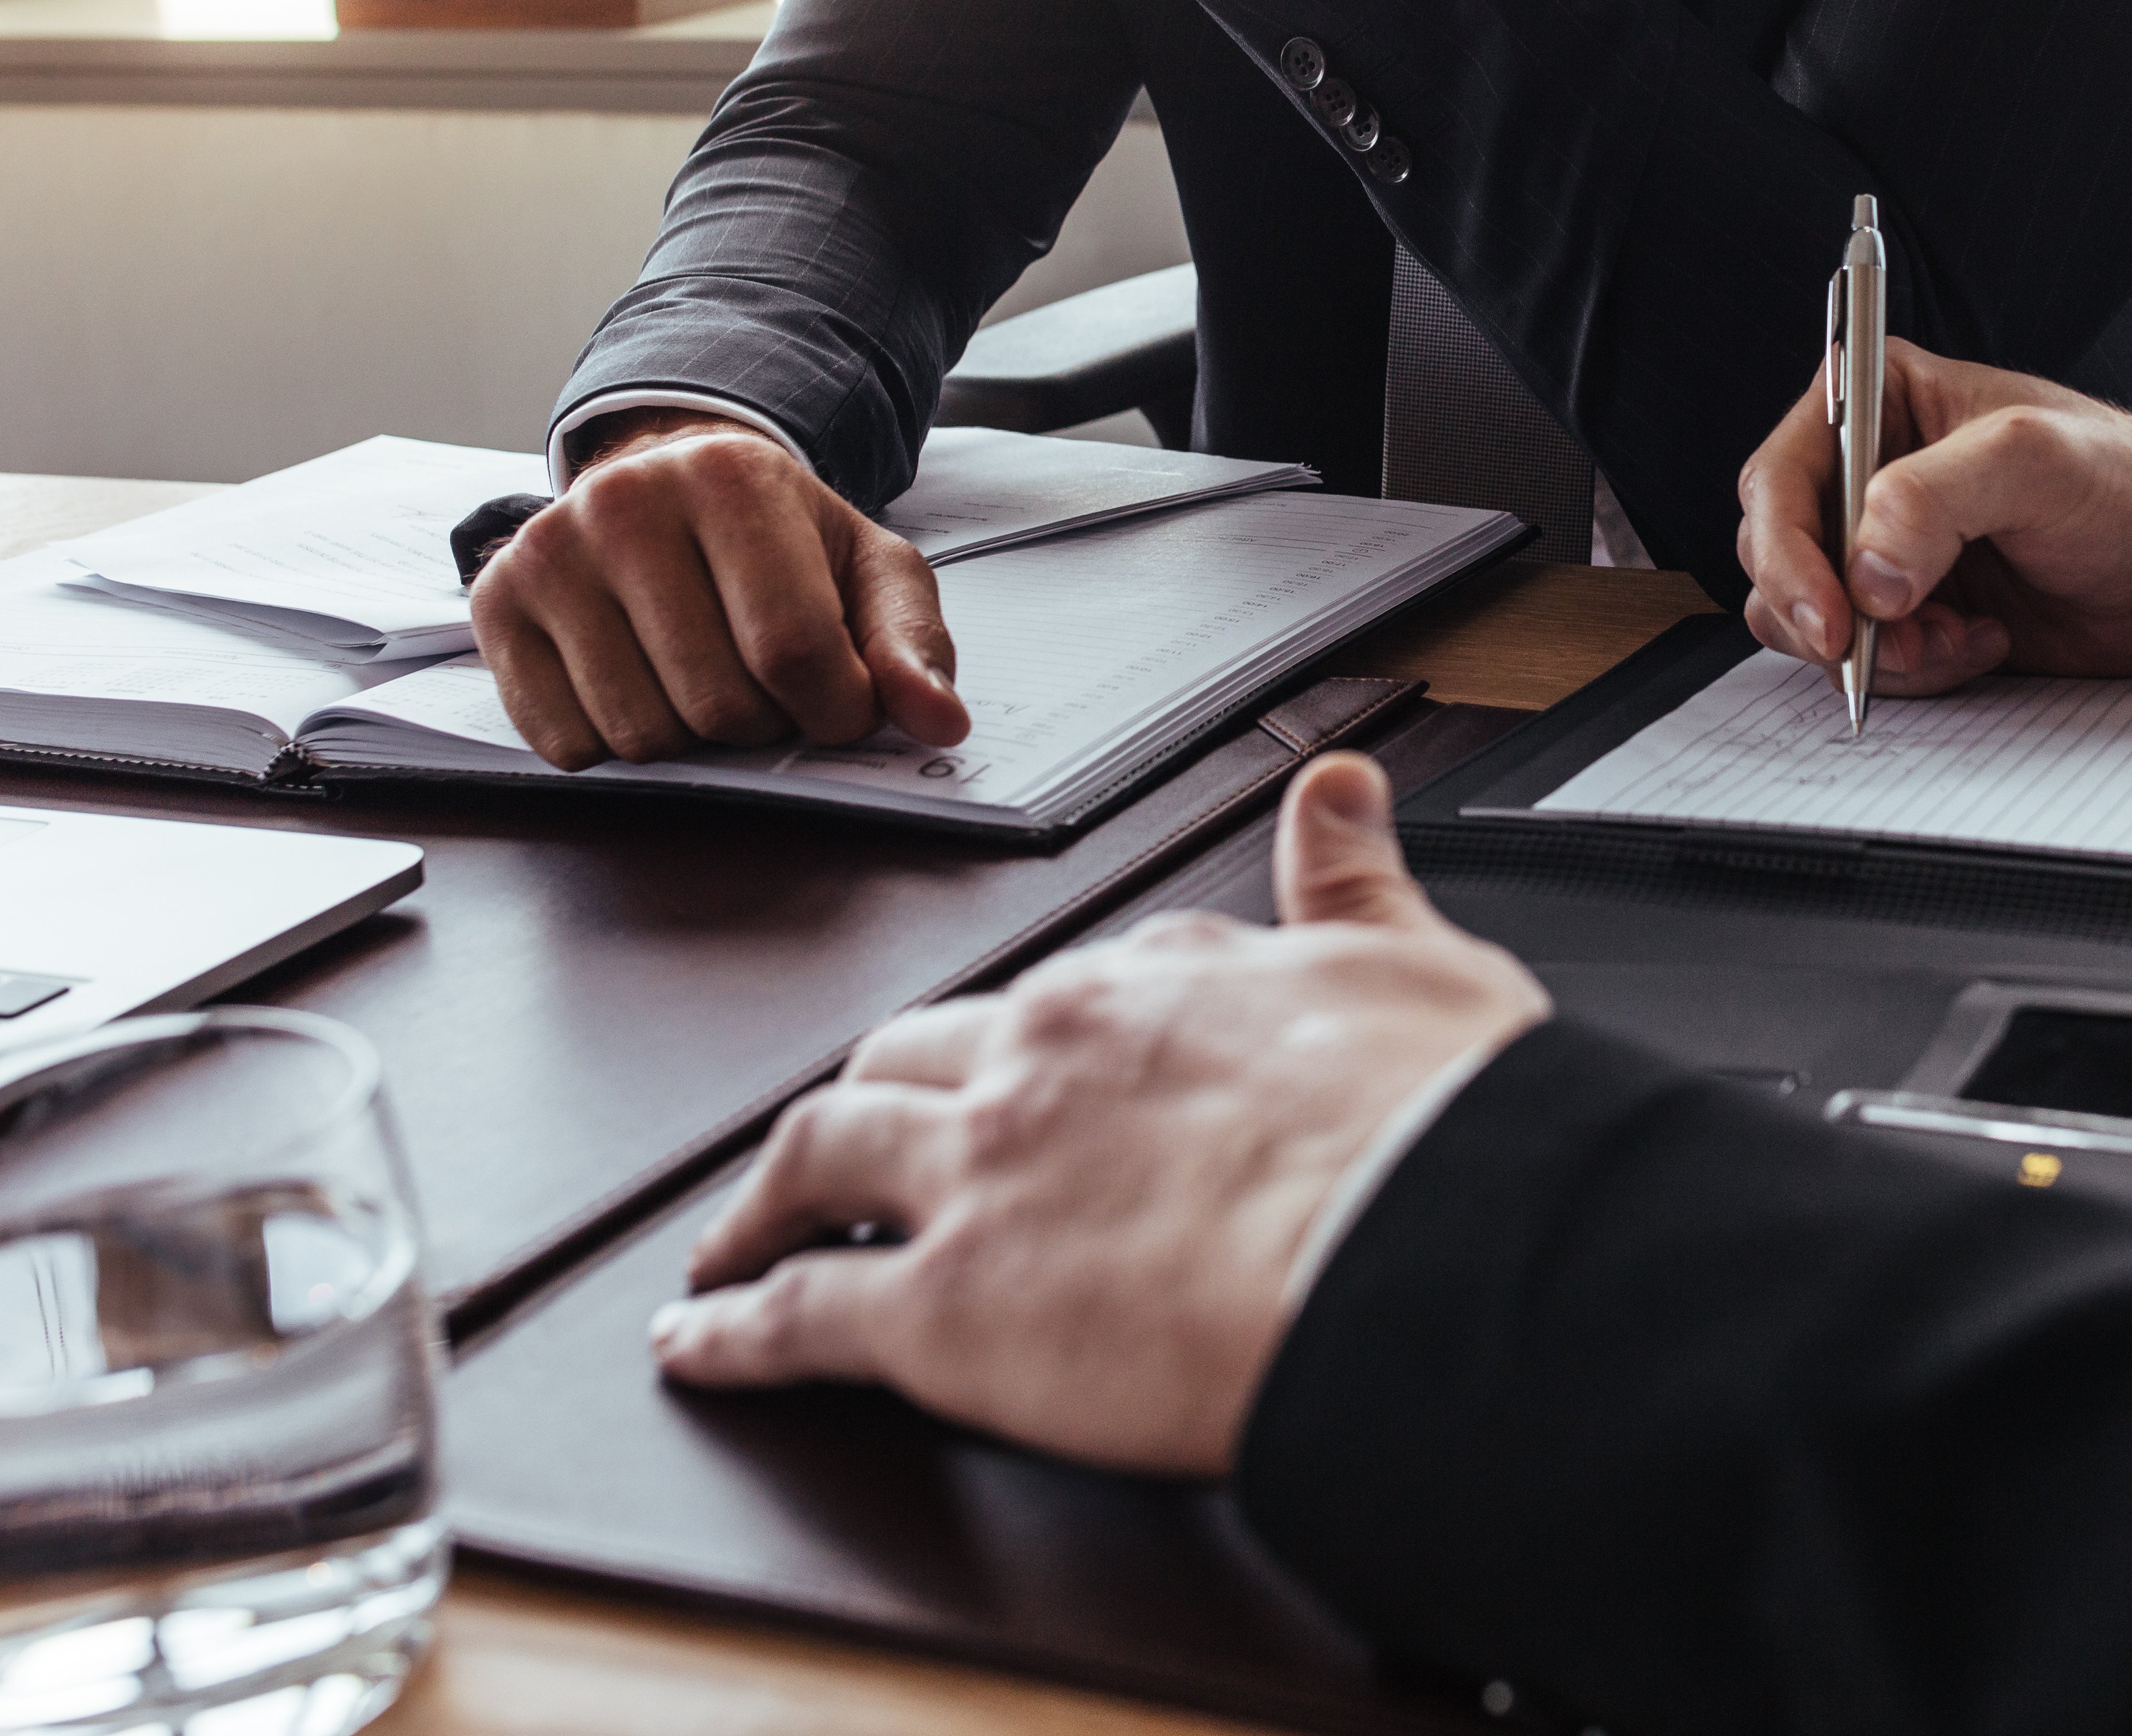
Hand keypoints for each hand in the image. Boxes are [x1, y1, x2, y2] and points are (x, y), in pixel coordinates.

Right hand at [469, 413, 966, 768]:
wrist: (673, 492)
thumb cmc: (777, 539)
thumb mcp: (870, 571)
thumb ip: (912, 645)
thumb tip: (939, 721)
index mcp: (733, 478)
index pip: (793, 650)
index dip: (834, 711)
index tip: (841, 703)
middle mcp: (626, 503)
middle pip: (714, 704)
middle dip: (762, 726)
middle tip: (766, 686)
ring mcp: (550, 553)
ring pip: (638, 735)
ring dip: (690, 742)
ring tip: (704, 680)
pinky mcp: (497, 605)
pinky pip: (564, 744)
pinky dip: (613, 749)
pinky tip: (638, 687)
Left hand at [650, 752, 1549, 1476]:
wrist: (1417, 1251)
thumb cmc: (1435, 1130)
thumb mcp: (1414, 963)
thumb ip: (1353, 879)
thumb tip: (1339, 790)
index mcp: (1151, 984)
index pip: (1059, 994)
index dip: (1031, 1037)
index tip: (1025, 1059)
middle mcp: (1040, 1057)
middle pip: (907, 1058)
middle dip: (868, 1094)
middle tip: (844, 1145)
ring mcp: (976, 1177)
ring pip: (820, 1156)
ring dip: (762, 1199)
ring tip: (732, 1240)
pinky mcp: (941, 1311)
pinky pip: (799, 1315)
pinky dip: (732, 1330)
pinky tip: (696, 1341)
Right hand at [1734, 339, 2131, 698]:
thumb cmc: (2123, 483)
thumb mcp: (2030, 460)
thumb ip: (1933, 499)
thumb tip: (1864, 573)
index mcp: (1878, 402)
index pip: (1779, 478)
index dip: (1786, 553)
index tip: (1831, 616)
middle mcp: (1865, 474)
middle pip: (1776, 554)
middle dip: (1828, 613)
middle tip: (1890, 645)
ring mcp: (1883, 550)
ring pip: (1809, 618)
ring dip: (1875, 650)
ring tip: (1957, 636)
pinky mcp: (1909, 613)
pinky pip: (1864, 660)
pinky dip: (1913, 669)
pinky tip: (1982, 641)